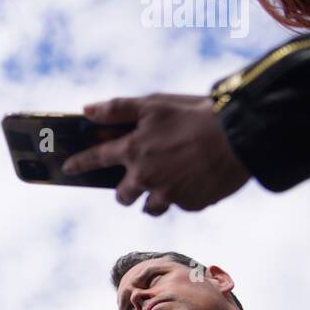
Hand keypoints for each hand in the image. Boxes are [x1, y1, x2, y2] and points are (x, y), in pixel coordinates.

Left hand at [61, 94, 249, 214]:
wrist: (241, 135)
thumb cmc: (195, 114)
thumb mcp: (154, 104)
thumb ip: (117, 109)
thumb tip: (86, 110)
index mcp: (133, 151)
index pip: (96, 159)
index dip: (80, 163)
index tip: (69, 167)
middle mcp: (146, 177)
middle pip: (123, 195)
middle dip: (125, 190)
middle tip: (136, 180)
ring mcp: (170, 194)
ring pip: (151, 206)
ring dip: (154, 198)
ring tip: (167, 183)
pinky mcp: (193, 204)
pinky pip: (182, 204)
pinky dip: (185, 195)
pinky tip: (196, 179)